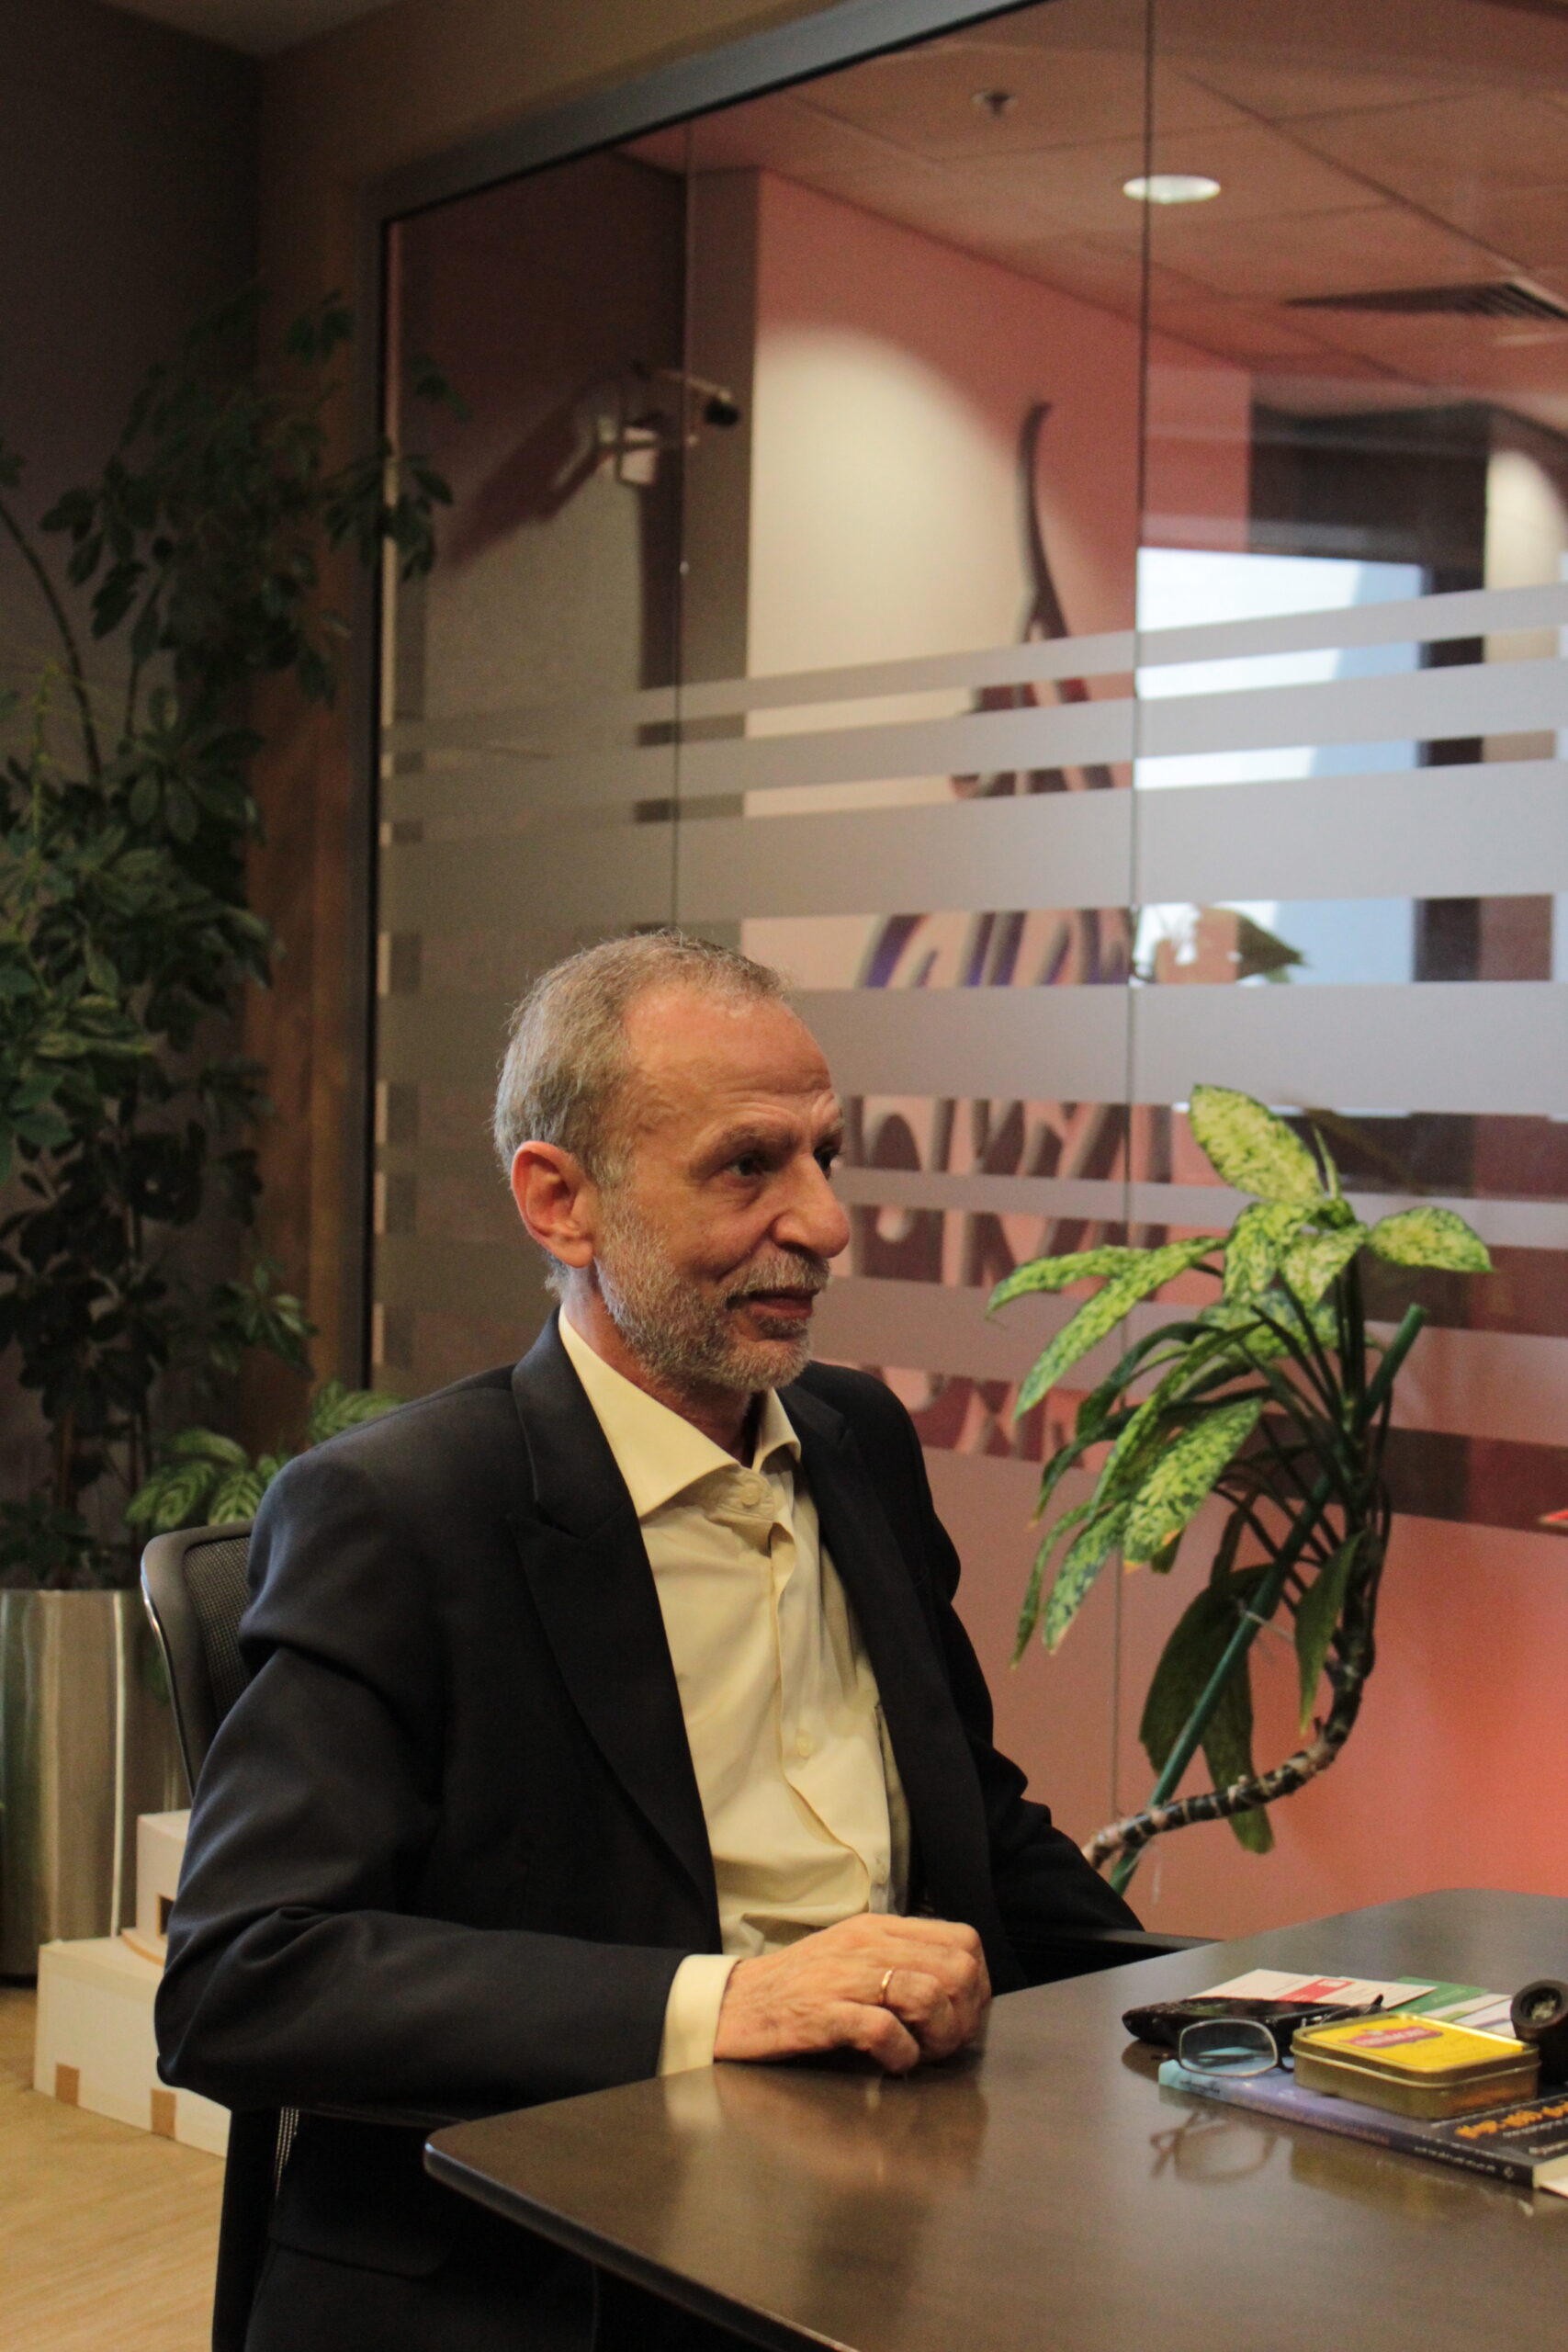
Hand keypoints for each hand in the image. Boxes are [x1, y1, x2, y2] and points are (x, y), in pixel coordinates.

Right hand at [712, 1914, 990, 2074]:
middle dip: (963, 2016)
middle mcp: (867, 1945)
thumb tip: (956, 1989)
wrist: (731, 2004)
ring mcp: (845, 1976)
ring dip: (937, 2038)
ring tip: (920, 2055)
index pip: (963, 1940)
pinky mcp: (823, 2012)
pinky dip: (901, 2056)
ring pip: (929, 1995)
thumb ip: (900, 1961)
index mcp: (879, 1928)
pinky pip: (886, 2030)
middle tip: (942, 2044)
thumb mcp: (853, 1957)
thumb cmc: (797, 1989)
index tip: (962, 2015)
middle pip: (957, 1969)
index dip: (977, 1984)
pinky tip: (891, 2065)